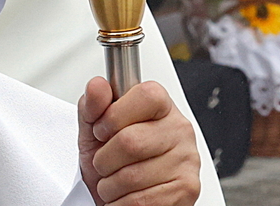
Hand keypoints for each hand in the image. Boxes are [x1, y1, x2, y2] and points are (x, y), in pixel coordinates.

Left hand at [78, 78, 199, 205]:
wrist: (116, 195)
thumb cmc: (110, 159)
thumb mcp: (93, 129)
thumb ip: (92, 105)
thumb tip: (97, 86)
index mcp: (161, 106)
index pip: (146, 95)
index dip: (115, 115)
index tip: (103, 130)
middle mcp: (179, 130)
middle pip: (131, 141)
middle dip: (104, 159)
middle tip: (104, 162)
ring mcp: (187, 160)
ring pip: (133, 176)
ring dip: (110, 185)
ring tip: (114, 181)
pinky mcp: (187, 190)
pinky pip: (141, 201)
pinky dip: (121, 203)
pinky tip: (125, 196)